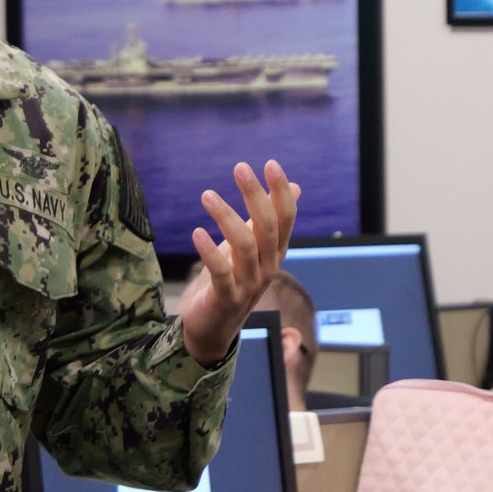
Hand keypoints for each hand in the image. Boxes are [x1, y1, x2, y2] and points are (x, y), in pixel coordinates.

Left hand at [178, 160, 298, 365]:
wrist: (212, 327)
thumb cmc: (232, 280)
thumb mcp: (253, 246)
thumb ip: (270, 218)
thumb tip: (296, 186)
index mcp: (275, 252)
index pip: (286, 218)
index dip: (281, 191)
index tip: (270, 164)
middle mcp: (268, 267)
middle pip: (268, 228)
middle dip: (255, 196)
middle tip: (240, 168)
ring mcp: (249, 285)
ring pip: (245, 246)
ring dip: (226, 217)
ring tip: (206, 194)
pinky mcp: (226, 298)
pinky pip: (221, 272)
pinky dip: (209, 251)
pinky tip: (196, 232)